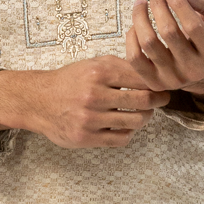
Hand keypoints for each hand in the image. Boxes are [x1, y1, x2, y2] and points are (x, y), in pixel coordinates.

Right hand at [0, 56, 170, 148]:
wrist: (39, 100)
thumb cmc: (70, 80)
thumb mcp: (94, 64)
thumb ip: (121, 66)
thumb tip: (152, 70)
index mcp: (99, 72)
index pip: (142, 78)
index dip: (158, 83)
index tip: (164, 85)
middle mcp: (94, 95)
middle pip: (143, 101)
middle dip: (159, 101)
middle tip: (162, 100)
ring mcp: (90, 119)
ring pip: (135, 121)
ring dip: (145, 117)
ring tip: (143, 113)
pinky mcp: (86, 137)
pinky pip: (121, 139)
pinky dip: (129, 133)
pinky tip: (125, 126)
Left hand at [125, 0, 203, 98]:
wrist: (203, 68)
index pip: (193, 25)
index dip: (178, 3)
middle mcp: (194, 70)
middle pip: (168, 32)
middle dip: (158, 6)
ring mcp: (173, 79)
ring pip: (148, 43)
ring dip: (140, 17)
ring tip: (141, 2)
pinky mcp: (155, 82)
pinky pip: (134, 57)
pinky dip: (131, 36)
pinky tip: (136, 25)